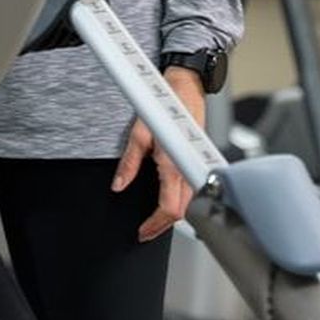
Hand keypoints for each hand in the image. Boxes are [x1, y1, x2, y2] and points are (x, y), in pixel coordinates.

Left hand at [110, 66, 205, 242]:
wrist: (185, 87)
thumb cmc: (164, 104)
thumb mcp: (138, 133)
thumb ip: (129, 162)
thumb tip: (119, 184)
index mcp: (173, 166)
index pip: (170, 209)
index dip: (155, 225)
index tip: (143, 232)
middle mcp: (189, 169)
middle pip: (182, 212)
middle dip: (164, 225)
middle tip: (147, 229)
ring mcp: (197, 165)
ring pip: (190, 202)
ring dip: (174, 214)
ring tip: (155, 219)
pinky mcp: (200, 160)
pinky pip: (193, 188)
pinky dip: (182, 200)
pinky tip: (170, 198)